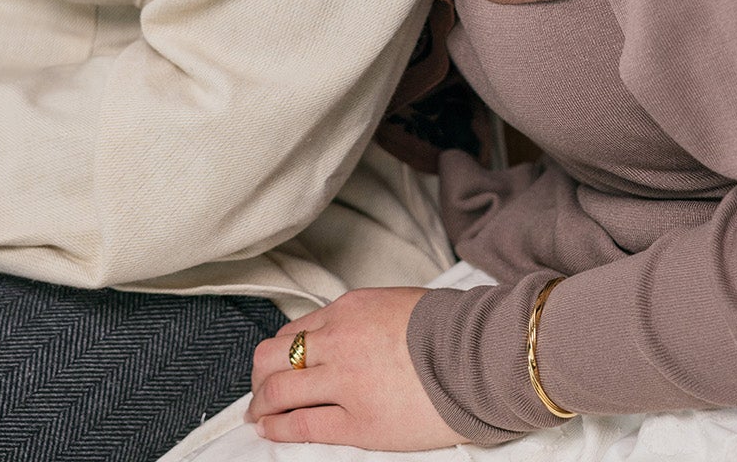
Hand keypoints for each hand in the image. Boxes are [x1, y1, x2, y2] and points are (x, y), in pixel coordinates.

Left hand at [248, 288, 460, 449]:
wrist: (479, 356)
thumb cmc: (449, 331)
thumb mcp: (397, 305)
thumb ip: (364, 320)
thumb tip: (348, 335)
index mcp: (349, 309)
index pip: (295, 329)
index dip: (281, 350)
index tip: (276, 364)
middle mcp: (337, 340)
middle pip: (272, 354)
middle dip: (259, 374)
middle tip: (259, 390)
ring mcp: (344, 382)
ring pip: (277, 389)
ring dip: (260, 404)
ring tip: (257, 415)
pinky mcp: (357, 422)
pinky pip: (301, 425)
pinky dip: (277, 428)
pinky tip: (269, 430)